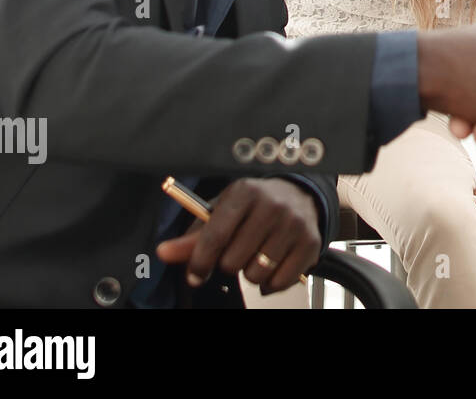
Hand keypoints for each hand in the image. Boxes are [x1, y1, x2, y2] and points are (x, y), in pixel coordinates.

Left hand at [155, 178, 320, 295]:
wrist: (298, 195)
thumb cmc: (254, 206)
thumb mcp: (222, 212)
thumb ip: (193, 237)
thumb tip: (164, 252)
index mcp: (245, 193)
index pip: (216, 236)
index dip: (200, 261)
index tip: (195, 274)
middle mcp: (273, 205)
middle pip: (234, 261)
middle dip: (229, 264)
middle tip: (237, 252)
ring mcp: (294, 224)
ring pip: (257, 274)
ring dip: (250, 273)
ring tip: (255, 256)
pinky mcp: (311, 242)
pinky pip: (280, 281)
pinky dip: (270, 283)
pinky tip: (271, 266)